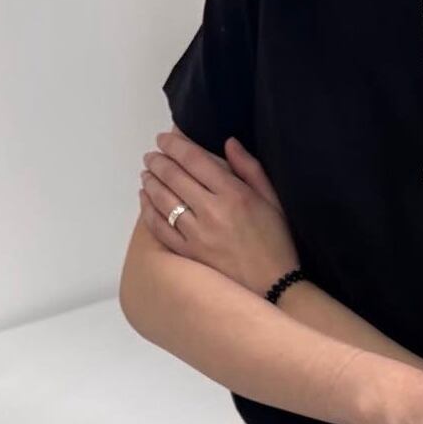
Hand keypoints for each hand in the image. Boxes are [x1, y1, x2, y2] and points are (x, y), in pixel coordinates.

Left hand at [139, 130, 298, 294]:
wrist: (275, 285)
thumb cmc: (277, 240)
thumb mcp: (273, 200)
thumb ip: (250, 169)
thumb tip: (229, 143)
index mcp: (235, 195)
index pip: (195, 160)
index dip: (175, 145)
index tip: (164, 138)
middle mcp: (212, 211)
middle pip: (174, 177)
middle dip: (158, 161)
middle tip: (152, 156)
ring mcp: (197, 234)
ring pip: (162, 200)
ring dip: (150, 182)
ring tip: (147, 174)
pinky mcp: (189, 253)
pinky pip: (159, 227)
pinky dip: (147, 210)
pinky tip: (145, 200)